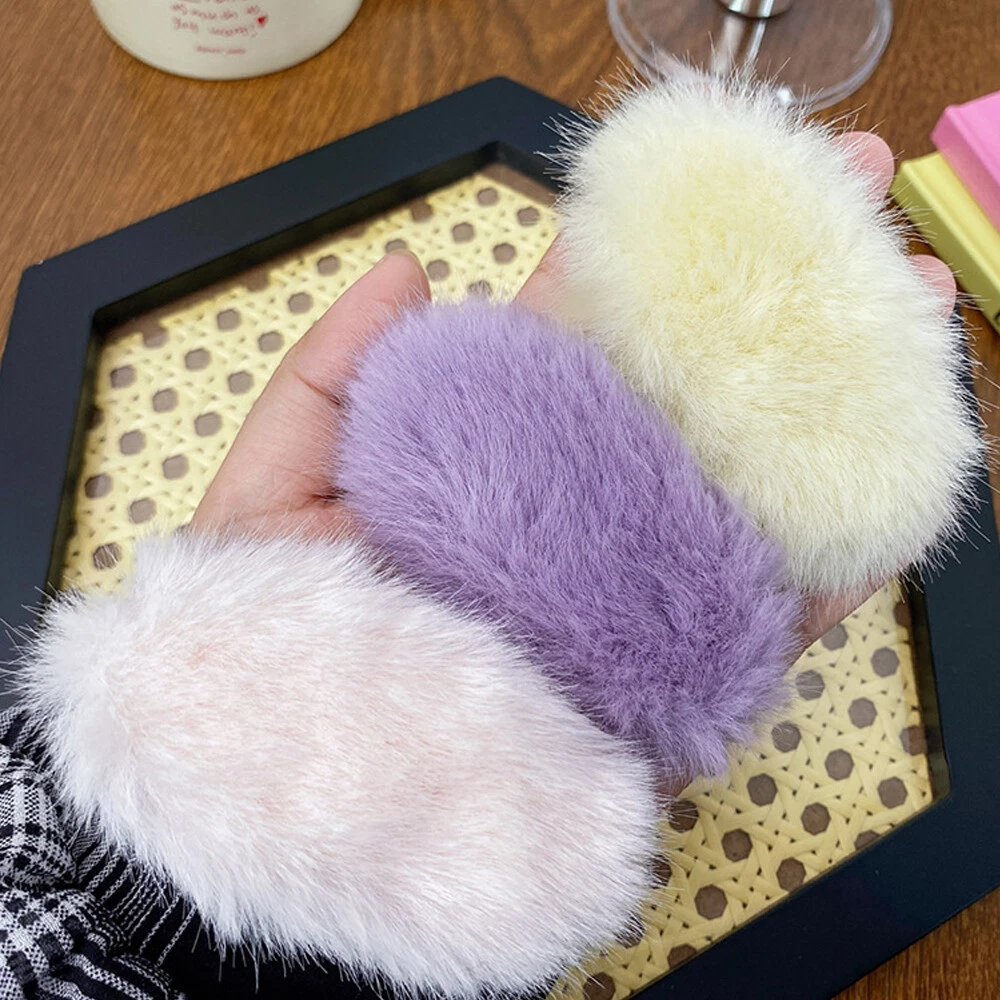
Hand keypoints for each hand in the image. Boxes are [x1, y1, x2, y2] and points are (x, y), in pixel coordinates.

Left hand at [191, 133, 956, 656]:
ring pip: (737, 494)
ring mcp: (622, 599)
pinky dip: (824, 570)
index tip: (715, 190)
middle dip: (769, 309)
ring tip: (909, 314)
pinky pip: (753, 624)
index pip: (579, 343)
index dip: (646, 263)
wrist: (288, 800)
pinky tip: (883, 496)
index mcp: (494, 460)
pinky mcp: (654, 688)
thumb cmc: (262, 642)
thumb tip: (409, 266)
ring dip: (824, 409)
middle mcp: (572, 518)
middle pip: (680, 401)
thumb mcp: (268, 498)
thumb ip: (329, 382)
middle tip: (862, 210)